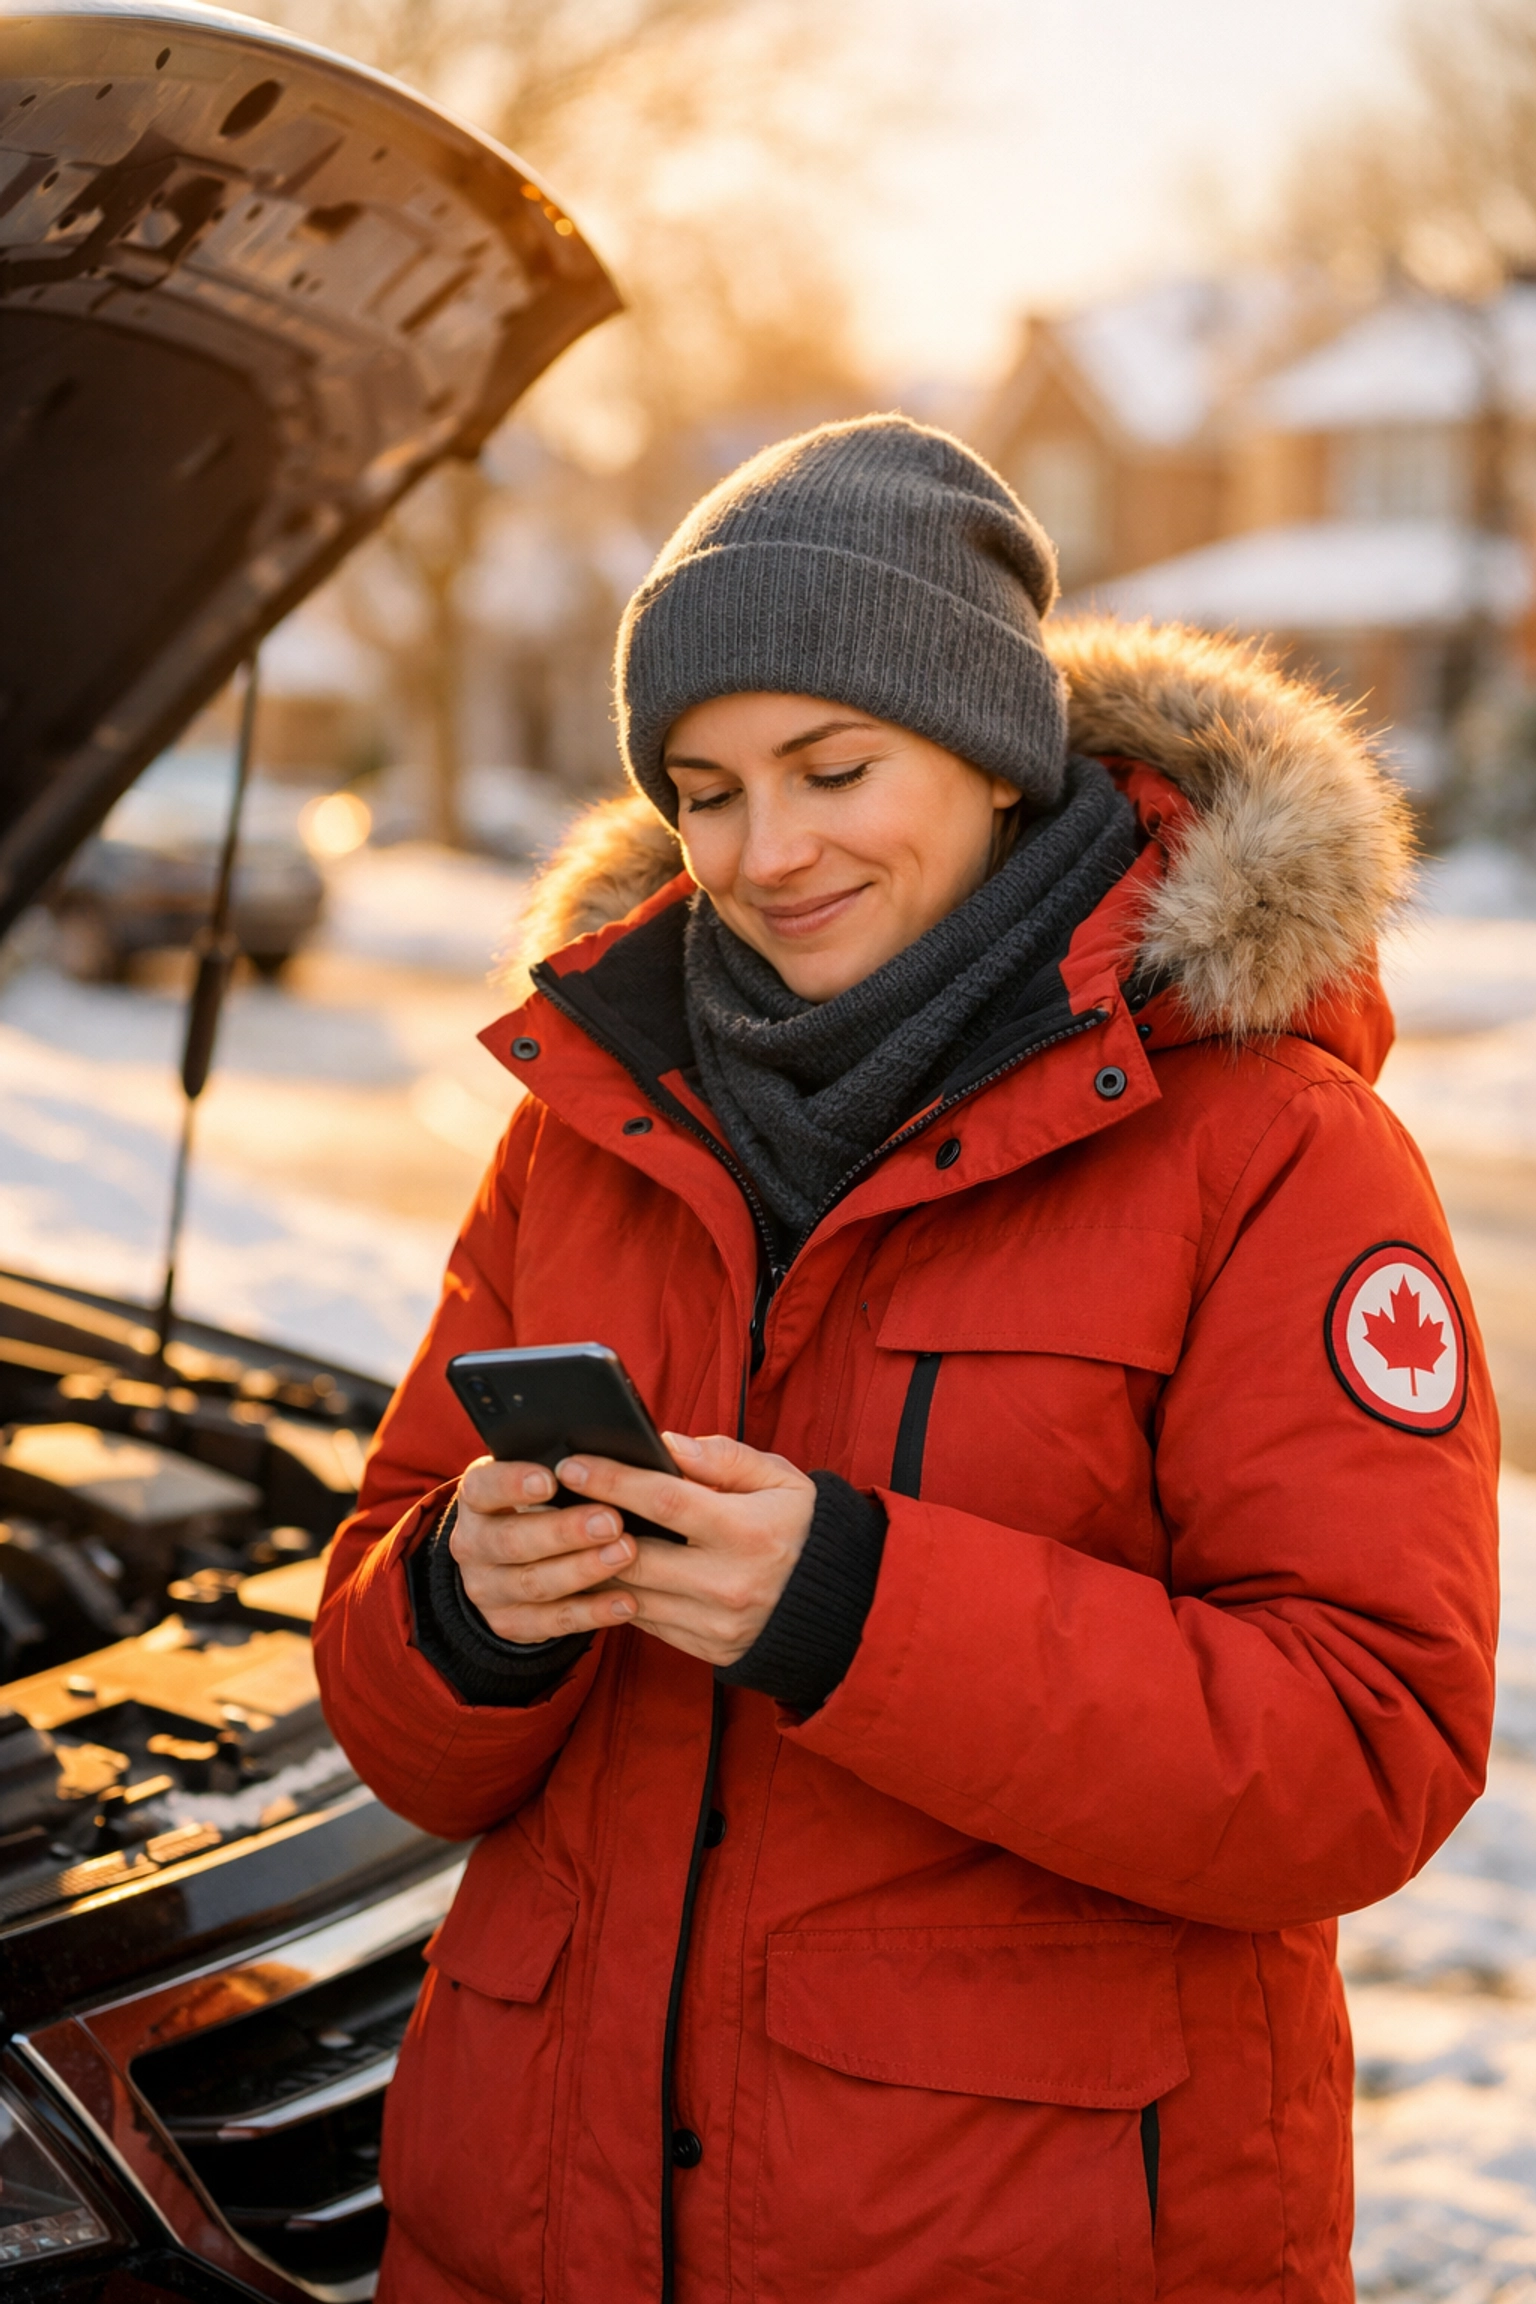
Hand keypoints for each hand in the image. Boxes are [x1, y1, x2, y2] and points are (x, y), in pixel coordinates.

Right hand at [449, 1456, 639, 1642]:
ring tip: (626, 1553)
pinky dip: (592, 1613)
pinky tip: (626, 1601)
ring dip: (584, 1569)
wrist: (504, 1563)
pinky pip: (552, 1622)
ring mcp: (486, 1589)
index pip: (484, 1488)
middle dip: (565, 1531)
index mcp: (477, 1499)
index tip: (551, 1479)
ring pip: (535, 1583)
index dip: (513, 1484)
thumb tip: (613, 1456)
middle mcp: (472, 1545)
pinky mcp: (509, 1623)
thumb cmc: (537, 1506)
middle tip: (611, 1520)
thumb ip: (562, 1471)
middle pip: (513, 1540)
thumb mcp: (534, 1481)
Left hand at [559, 1433, 815, 1667]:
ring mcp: (716, 1624)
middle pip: (636, 1557)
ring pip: (631, 1596)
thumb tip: (667, 1443)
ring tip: (561, 1535)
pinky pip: (645, 1622)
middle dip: (585, 1529)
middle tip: (547, 1501)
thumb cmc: (804, 1528)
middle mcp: (729, 1584)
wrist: (840, 1607)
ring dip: (590, 1567)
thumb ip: (725, 1458)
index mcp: (748, 1532)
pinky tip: (596, 1569)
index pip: (666, 1501)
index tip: (573, 1465)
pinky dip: (618, 1596)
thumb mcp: (781, 1479)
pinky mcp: (707, 1649)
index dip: (614, 1481)